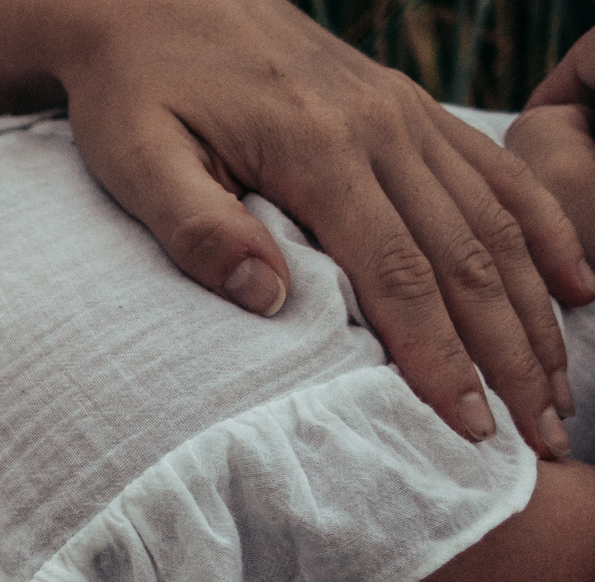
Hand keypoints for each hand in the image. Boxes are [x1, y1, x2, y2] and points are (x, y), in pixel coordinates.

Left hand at [37, 0, 592, 456]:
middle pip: (466, 259)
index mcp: (318, 150)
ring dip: (536, 308)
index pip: (397, 276)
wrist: (151, 0)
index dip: (439, 359)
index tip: (468, 429)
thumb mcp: (137, 159)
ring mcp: (404, 113)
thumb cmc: (133, 91)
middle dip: (509, 355)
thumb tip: (270, 301)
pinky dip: (544, 230)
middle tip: (540, 437)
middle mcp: (382, 128)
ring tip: (559, 388)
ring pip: (494, 220)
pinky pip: (493, 172)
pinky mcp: (407, 107)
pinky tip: (577, 285)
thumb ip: (198, 229)